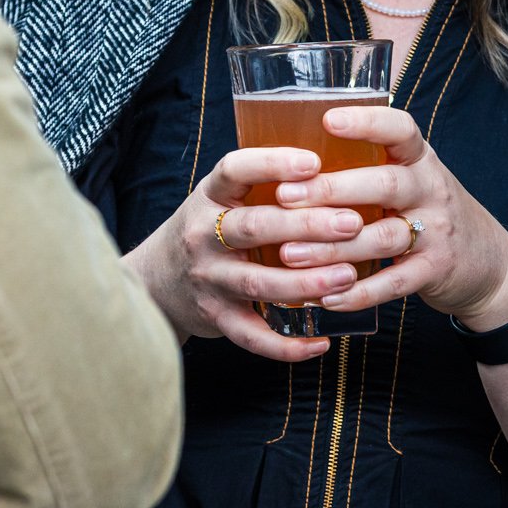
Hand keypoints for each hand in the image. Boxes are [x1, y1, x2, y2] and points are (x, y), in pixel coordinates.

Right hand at [123, 145, 372, 362]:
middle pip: (255, 227)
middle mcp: (203, 235)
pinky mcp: (215, 317)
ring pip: (258, 283)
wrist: (155, 281)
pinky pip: (252, 336)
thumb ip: (265, 186)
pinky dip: (287, 345)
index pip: (234, 169)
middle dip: (307, 225)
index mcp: (210, 195)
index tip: (314, 162)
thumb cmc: (211, 230)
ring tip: (348, 276)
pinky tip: (321, 341)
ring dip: (307, 282)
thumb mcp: (224, 198)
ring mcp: (208, 278)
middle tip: (352, 223)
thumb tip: (340, 170)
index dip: (273, 163)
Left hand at [271, 105, 507, 332]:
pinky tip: (327, 298)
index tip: (327, 119)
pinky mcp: (436, 271)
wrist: (489, 264)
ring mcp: (438, 231)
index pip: (400, 129)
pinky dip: (360, 292)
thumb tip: (294, 163)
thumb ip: (370, 170)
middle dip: (332, 189)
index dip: (366, 122)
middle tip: (285, 196)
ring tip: (289, 254)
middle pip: (385, 184)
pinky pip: (395, 282)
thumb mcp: (412, 181)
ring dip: (333, 247)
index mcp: (420, 160)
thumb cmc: (429, 213)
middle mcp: (431, 189)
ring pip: (384, 236)